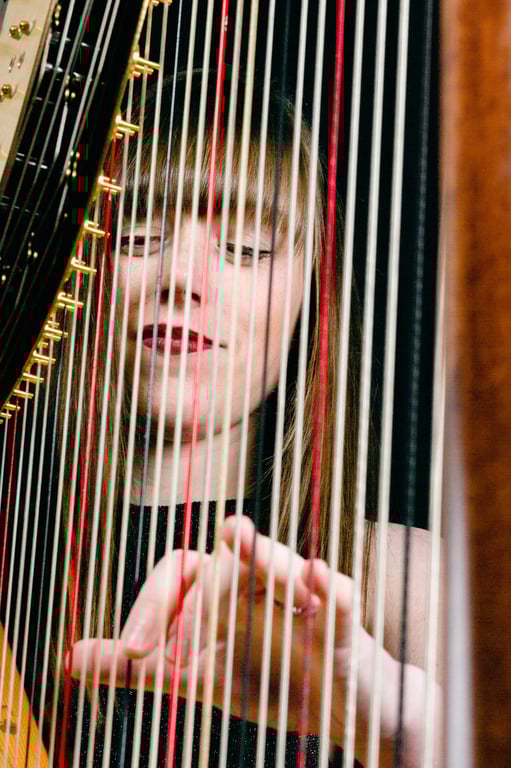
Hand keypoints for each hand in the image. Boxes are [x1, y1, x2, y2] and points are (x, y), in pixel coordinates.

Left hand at [70, 515, 355, 741]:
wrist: (339, 712)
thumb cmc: (271, 680)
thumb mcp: (198, 679)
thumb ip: (139, 670)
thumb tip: (71, 656)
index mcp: (223, 592)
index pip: (181, 570)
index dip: (152, 602)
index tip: (135, 654)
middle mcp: (258, 583)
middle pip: (226, 558)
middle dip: (197, 593)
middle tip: (177, 647)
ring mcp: (301, 596)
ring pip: (277, 560)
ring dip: (259, 554)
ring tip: (238, 536)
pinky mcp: (342, 621)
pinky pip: (338, 595)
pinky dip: (328, 585)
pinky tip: (316, 578)